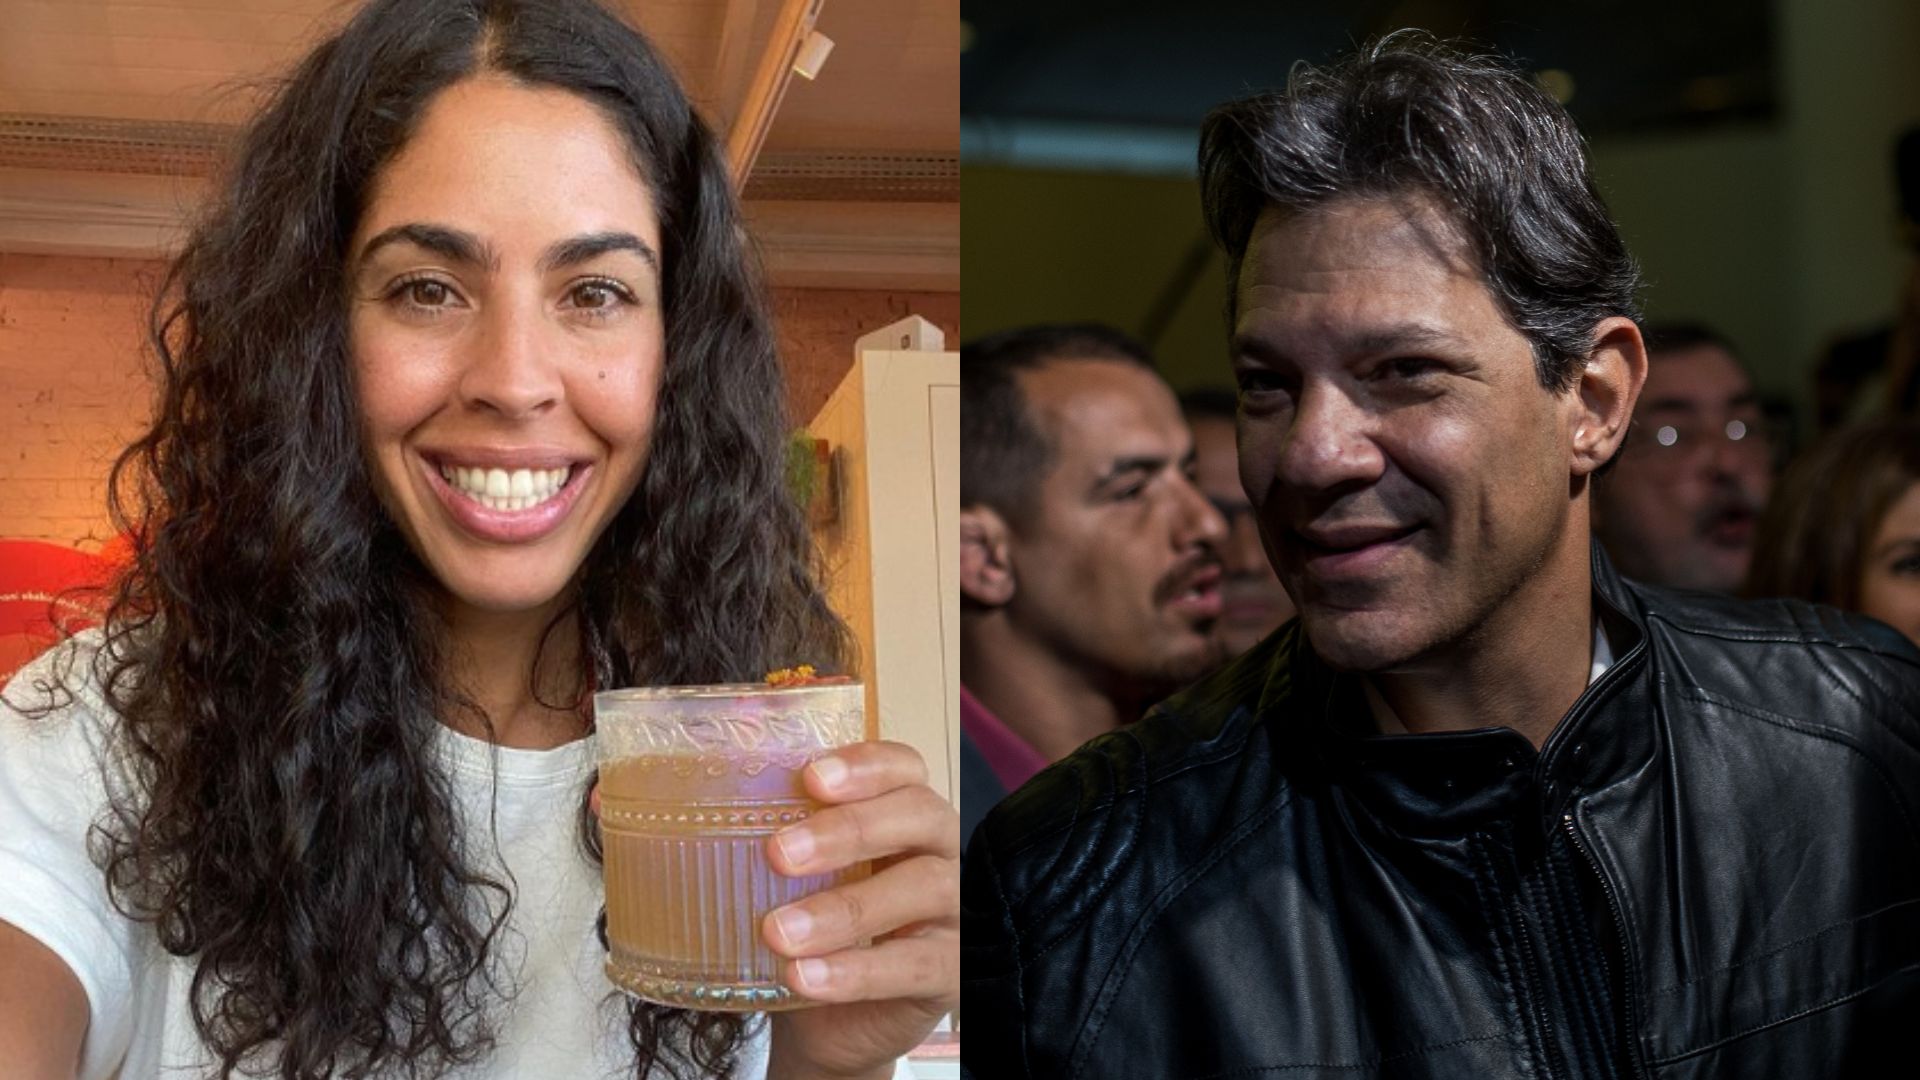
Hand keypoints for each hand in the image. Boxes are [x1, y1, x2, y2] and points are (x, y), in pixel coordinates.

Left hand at [762, 741, 958, 1078]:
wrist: (826, 1022)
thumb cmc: (812, 930)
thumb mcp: (793, 880)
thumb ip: (771, 840)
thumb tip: (677, 804)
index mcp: (904, 813)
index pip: (905, 766)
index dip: (866, 765)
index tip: (811, 777)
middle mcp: (940, 852)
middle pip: (920, 815)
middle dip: (850, 829)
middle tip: (779, 854)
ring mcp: (954, 911)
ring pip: (923, 888)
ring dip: (844, 908)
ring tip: (778, 932)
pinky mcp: (951, 973)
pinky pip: (916, 965)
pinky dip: (855, 971)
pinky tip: (804, 976)